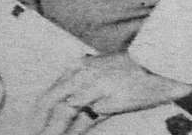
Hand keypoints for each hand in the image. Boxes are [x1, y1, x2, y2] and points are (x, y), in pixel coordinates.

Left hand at [36, 53, 191, 133]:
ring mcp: (93, 88)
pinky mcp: (108, 101)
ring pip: (66, 112)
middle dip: (40, 120)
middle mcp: (81, 75)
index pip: (51, 91)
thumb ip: (84, 81)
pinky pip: (87, 121)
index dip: (39, 110)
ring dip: (55, 129)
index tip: (32, 123)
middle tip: (31, 133)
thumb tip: (71, 100)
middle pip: (52, 101)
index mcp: (78, 66)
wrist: (159, 63)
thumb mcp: (102, 69)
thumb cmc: (133, 68)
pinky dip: (77, 131)